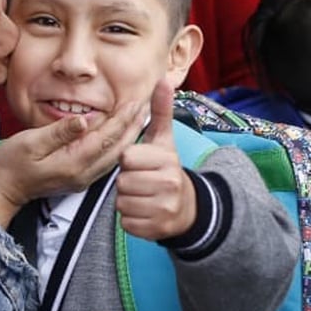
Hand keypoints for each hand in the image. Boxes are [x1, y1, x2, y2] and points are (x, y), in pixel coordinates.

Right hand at [0, 100, 146, 226]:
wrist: (4, 189)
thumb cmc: (12, 163)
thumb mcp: (30, 142)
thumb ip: (58, 132)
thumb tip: (82, 120)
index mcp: (73, 162)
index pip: (106, 137)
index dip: (122, 118)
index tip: (136, 101)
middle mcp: (83, 173)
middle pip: (117, 147)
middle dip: (133, 126)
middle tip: (147, 106)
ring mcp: (83, 177)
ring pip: (115, 155)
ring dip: (129, 136)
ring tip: (140, 117)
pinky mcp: (80, 178)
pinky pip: (107, 161)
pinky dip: (118, 146)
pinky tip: (123, 135)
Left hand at [116, 81, 195, 239]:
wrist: (188, 207)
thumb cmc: (167, 169)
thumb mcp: (164, 140)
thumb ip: (161, 111)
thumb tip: (162, 80)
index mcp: (166, 160)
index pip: (126, 158)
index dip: (130, 161)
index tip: (142, 163)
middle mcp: (168, 184)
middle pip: (122, 182)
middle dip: (127, 182)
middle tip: (143, 182)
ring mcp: (164, 209)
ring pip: (122, 203)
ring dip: (127, 201)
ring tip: (144, 196)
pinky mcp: (156, 230)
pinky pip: (126, 222)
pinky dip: (131, 219)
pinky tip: (145, 212)